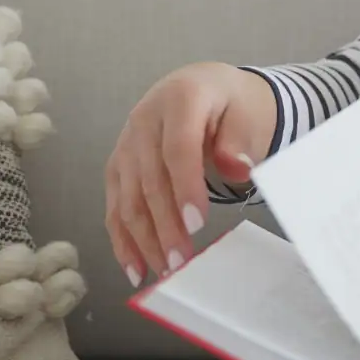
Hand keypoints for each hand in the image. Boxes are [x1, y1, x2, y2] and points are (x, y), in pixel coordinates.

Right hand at [104, 62, 274, 285]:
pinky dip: (123, 240)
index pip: (178, 148)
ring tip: (164, 271)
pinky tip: (135, 268)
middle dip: (164, 225)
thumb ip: (239, 140)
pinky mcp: (118, 165)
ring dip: (144, 239)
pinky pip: (115, 206)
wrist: (202, 88)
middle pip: (150, 179)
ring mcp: (126, 144)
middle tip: (181, 261)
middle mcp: (143, 119)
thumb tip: (238, 168)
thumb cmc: (229, 104)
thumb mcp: (245, 112)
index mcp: (179, 99)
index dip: (185, 187)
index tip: (197, 224)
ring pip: (128, 197)